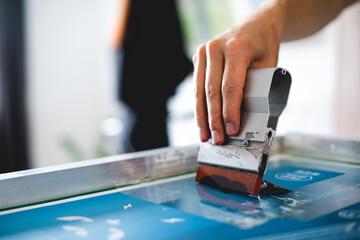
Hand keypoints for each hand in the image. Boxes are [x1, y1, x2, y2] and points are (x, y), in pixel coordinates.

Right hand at [193, 2, 284, 144]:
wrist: (254, 26)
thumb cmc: (263, 47)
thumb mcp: (269, 66)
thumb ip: (259, 89)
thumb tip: (249, 121)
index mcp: (236, 48)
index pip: (231, 86)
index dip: (230, 111)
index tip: (232, 130)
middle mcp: (215, 48)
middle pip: (212, 91)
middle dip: (214, 119)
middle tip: (217, 139)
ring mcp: (204, 51)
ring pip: (200, 91)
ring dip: (202, 116)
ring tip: (205, 136)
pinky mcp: (198, 58)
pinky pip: (197, 87)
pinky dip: (199, 106)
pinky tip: (201, 121)